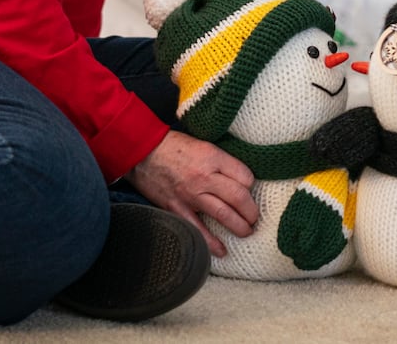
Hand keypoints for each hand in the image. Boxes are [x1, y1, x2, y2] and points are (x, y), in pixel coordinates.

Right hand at [125, 130, 257, 256]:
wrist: (142, 152)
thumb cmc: (174, 146)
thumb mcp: (203, 144)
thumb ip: (221, 160)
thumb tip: (239, 177)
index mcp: (213, 157)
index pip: (245, 176)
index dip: (251, 185)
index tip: (250, 190)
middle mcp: (204, 177)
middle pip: (239, 198)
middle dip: (251, 211)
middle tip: (254, 217)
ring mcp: (191, 195)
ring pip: (224, 215)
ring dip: (240, 227)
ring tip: (246, 232)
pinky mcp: (177, 208)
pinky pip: (198, 229)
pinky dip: (211, 243)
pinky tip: (222, 251)